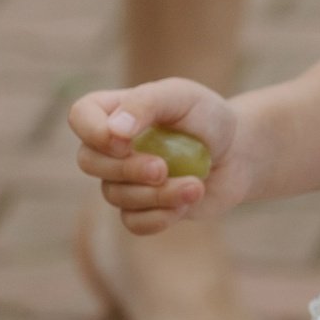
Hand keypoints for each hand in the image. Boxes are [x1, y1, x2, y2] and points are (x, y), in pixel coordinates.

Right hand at [68, 78, 259, 235]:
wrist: (239, 153)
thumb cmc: (208, 118)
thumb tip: (114, 131)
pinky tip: (188, 201)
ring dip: (157, 194)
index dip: (94, 132)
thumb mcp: (182, 96)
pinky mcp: (142, 208)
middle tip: (163, 168)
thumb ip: (146, 103)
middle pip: (89, 162)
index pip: (80, 116)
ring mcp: (123, 180)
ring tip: (194, 186)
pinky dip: (161, 216)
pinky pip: (133, 223)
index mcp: (113, 111)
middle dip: (127, 170)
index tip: (126, 140)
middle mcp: (110, 148)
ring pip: (116, 196)